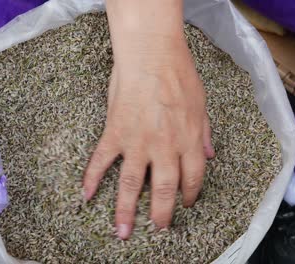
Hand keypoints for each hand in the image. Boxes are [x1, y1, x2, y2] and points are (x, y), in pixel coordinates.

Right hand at [83, 0, 214, 239]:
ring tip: (122, 232)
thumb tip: (209, 154)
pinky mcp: (115, 133)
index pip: (192, 178)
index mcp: (188, 141)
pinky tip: (85, 195)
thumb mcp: (201, 104)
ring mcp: (138, 143)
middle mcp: (164, 148)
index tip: (186, 204)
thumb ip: (204, 133)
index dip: (190, 195)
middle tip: (157, 229)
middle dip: (160, 215)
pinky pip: (101, 160)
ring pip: (130, 184)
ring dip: (125, 211)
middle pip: (163, 190)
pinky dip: (91, 178)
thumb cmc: (179, 74)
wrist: (152, 54)